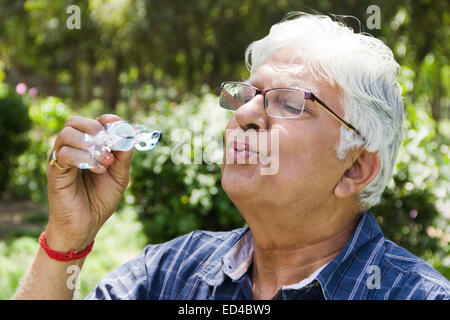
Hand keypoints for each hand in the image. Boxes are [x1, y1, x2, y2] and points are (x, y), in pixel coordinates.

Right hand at [45, 114, 132, 250]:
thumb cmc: (100, 200)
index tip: (117, 124)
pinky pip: (64, 154)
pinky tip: (97, 170)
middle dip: (95, 128)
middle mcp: (72, 150)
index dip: (105, 120)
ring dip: (91, 145)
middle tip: (109, 145)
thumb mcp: (119, 177)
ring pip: (67, 134)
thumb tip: (130, 136)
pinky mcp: (55, 172)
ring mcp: (61, 159)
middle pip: (74, 121)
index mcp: (88, 148)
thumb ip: (124, 157)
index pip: (92, 123)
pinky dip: (84, 158)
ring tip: (106, 161)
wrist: (85, 226)